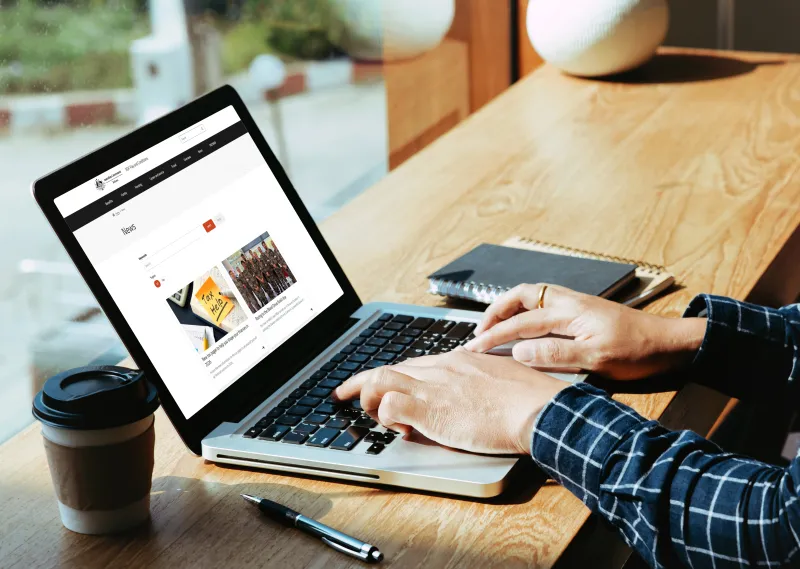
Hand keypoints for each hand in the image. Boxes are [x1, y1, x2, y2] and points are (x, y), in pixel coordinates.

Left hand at [334, 350, 566, 454]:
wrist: (538, 408)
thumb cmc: (529, 397)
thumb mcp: (499, 377)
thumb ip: (477, 381)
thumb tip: (467, 392)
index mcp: (456, 360)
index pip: (411, 363)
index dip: (389, 374)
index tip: (378, 381)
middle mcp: (440, 368)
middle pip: (389, 368)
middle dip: (361, 381)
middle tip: (343, 392)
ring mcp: (434, 386)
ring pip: (381, 380)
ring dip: (370, 398)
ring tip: (374, 414)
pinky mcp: (431, 409)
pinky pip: (392, 405)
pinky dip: (387, 416)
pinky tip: (399, 427)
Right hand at [464, 284, 705, 380]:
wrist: (670, 343)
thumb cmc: (638, 352)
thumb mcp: (596, 359)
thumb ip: (555, 354)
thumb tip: (519, 352)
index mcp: (569, 312)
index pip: (521, 323)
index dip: (494, 336)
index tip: (475, 348)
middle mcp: (569, 302)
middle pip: (521, 296)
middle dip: (496, 311)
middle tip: (479, 331)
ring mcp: (577, 304)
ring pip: (532, 296)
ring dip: (510, 308)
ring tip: (495, 325)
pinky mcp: (583, 311)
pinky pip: (545, 303)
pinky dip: (527, 311)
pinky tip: (527, 325)